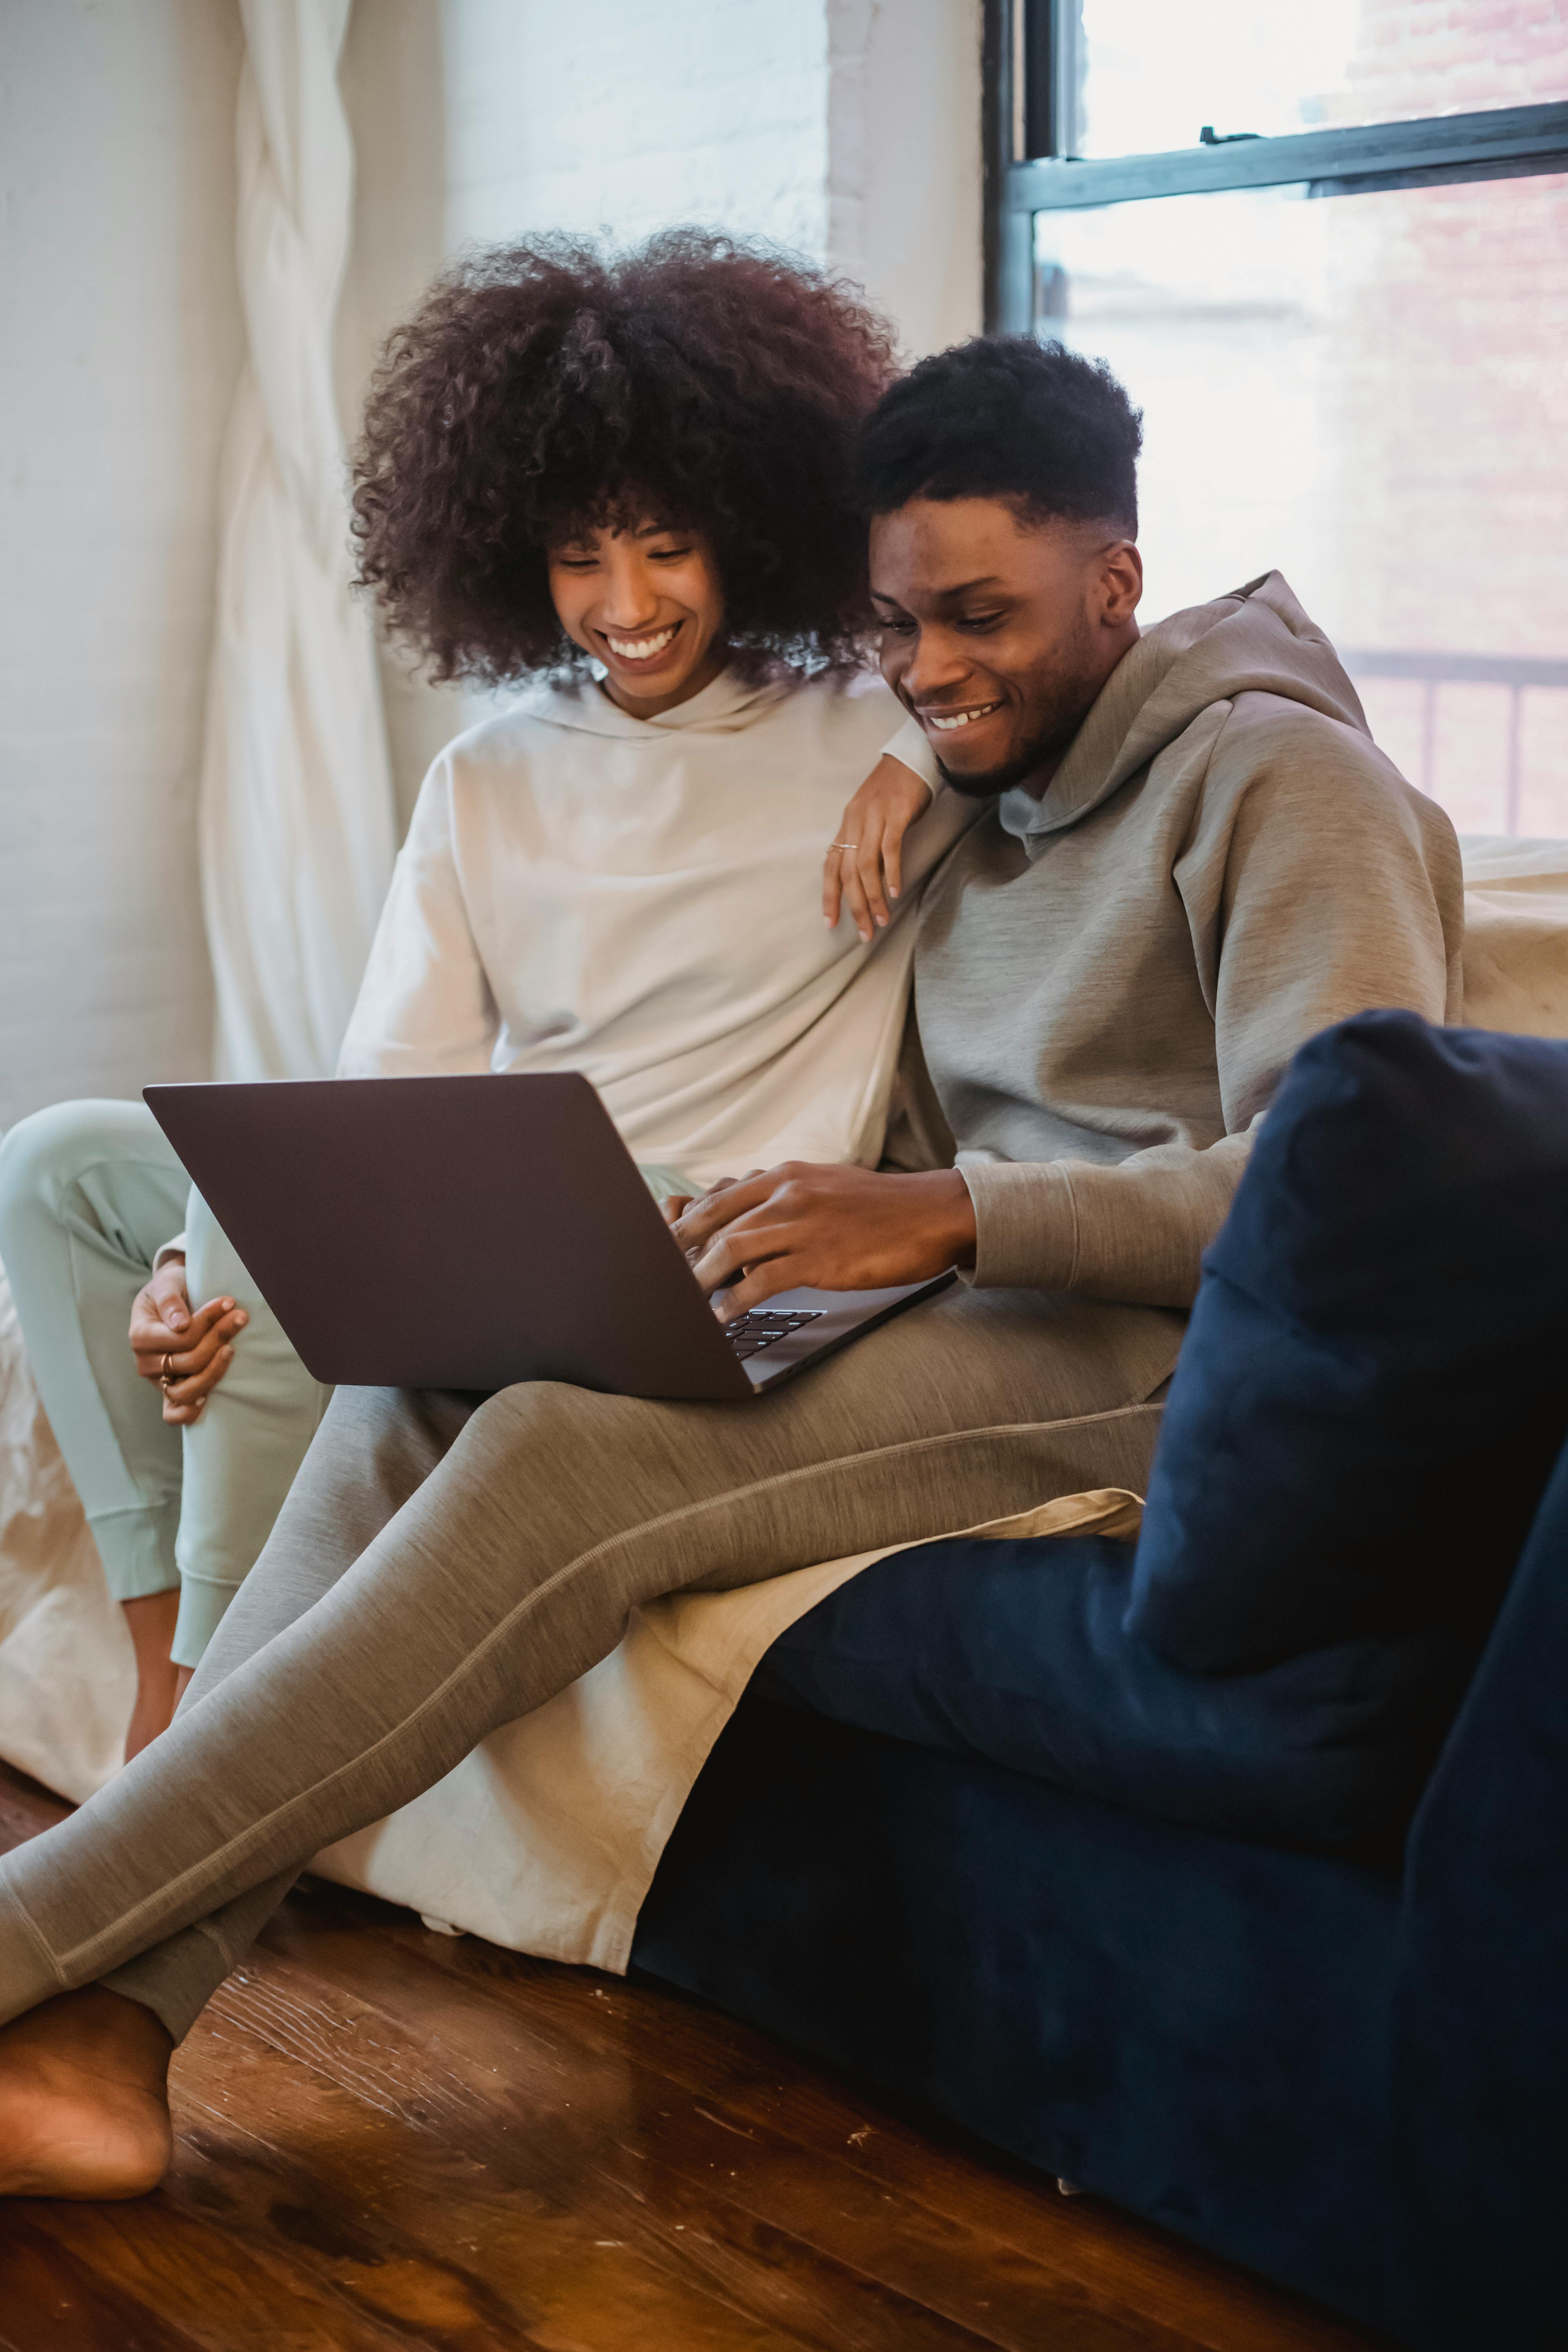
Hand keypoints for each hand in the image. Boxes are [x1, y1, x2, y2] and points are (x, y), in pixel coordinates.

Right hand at [129, 1257, 247, 1425]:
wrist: (170, 1300)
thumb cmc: (170, 1290)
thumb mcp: (166, 1284)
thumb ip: (169, 1301)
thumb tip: (180, 1325)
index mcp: (140, 1335)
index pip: (181, 1338)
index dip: (207, 1321)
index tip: (229, 1302)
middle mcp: (146, 1362)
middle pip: (188, 1362)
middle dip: (218, 1339)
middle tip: (240, 1317)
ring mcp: (158, 1380)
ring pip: (185, 1391)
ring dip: (215, 1372)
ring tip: (232, 1349)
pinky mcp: (169, 1391)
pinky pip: (173, 1413)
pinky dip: (188, 1412)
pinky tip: (208, 1399)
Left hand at [671, 1161, 975, 1315]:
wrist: (930, 1214)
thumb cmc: (879, 1207)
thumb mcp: (824, 1187)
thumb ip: (782, 1198)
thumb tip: (746, 1222)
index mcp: (786, 1174)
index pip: (720, 1197)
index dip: (687, 1223)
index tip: (665, 1245)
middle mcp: (787, 1193)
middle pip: (715, 1219)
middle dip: (681, 1250)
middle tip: (660, 1275)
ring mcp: (802, 1224)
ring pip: (731, 1247)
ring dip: (701, 1277)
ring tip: (685, 1300)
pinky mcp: (819, 1258)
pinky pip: (763, 1279)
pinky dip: (735, 1299)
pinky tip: (724, 1315)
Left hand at [824, 754, 933, 941]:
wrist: (912, 757)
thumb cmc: (895, 790)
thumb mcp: (873, 816)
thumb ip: (866, 843)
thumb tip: (868, 878)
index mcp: (847, 824)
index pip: (831, 866)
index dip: (829, 895)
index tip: (830, 922)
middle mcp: (856, 821)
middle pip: (847, 872)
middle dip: (854, 906)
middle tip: (864, 932)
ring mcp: (875, 817)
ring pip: (866, 866)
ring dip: (873, 897)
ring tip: (881, 920)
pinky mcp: (896, 813)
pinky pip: (889, 848)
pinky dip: (891, 873)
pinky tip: (895, 892)